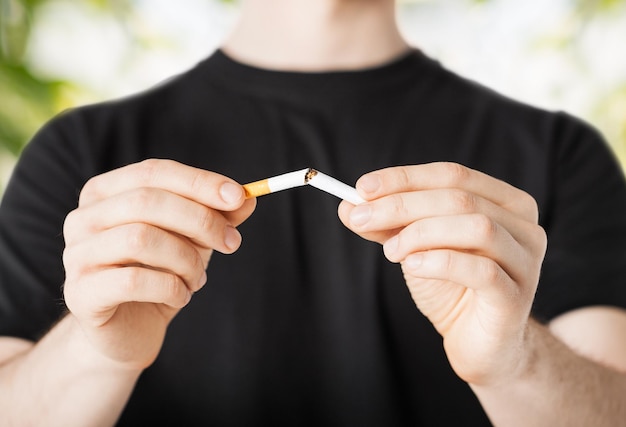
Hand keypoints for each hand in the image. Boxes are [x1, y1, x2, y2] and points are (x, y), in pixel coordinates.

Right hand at [62, 159, 255, 369]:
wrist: (127, 331)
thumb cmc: (159, 273)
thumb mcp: (193, 238)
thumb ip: (218, 215)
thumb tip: (248, 198)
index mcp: (106, 192)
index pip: (153, 172)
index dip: (199, 182)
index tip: (239, 197)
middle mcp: (83, 217)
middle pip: (146, 201)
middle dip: (200, 220)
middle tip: (232, 243)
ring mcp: (76, 255)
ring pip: (140, 239)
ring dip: (186, 260)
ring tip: (198, 278)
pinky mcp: (80, 293)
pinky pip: (133, 281)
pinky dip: (171, 288)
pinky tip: (181, 296)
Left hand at [338, 162, 546, 385]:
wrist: (478, 343)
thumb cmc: (452, 287)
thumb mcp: (417, 247)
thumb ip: (389, 225)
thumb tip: (348, 206)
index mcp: (505, 202)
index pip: (452, 175)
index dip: (405, 179)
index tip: (362, 188)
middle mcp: (524, 225)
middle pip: (461, 198)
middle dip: (402, 205)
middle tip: (361, 217)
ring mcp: (526, 261)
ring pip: (477, 227)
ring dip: (422, 234)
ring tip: (391, 252)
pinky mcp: (516, 297)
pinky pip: (481, 270)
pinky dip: (440, 262)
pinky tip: (413, 267)